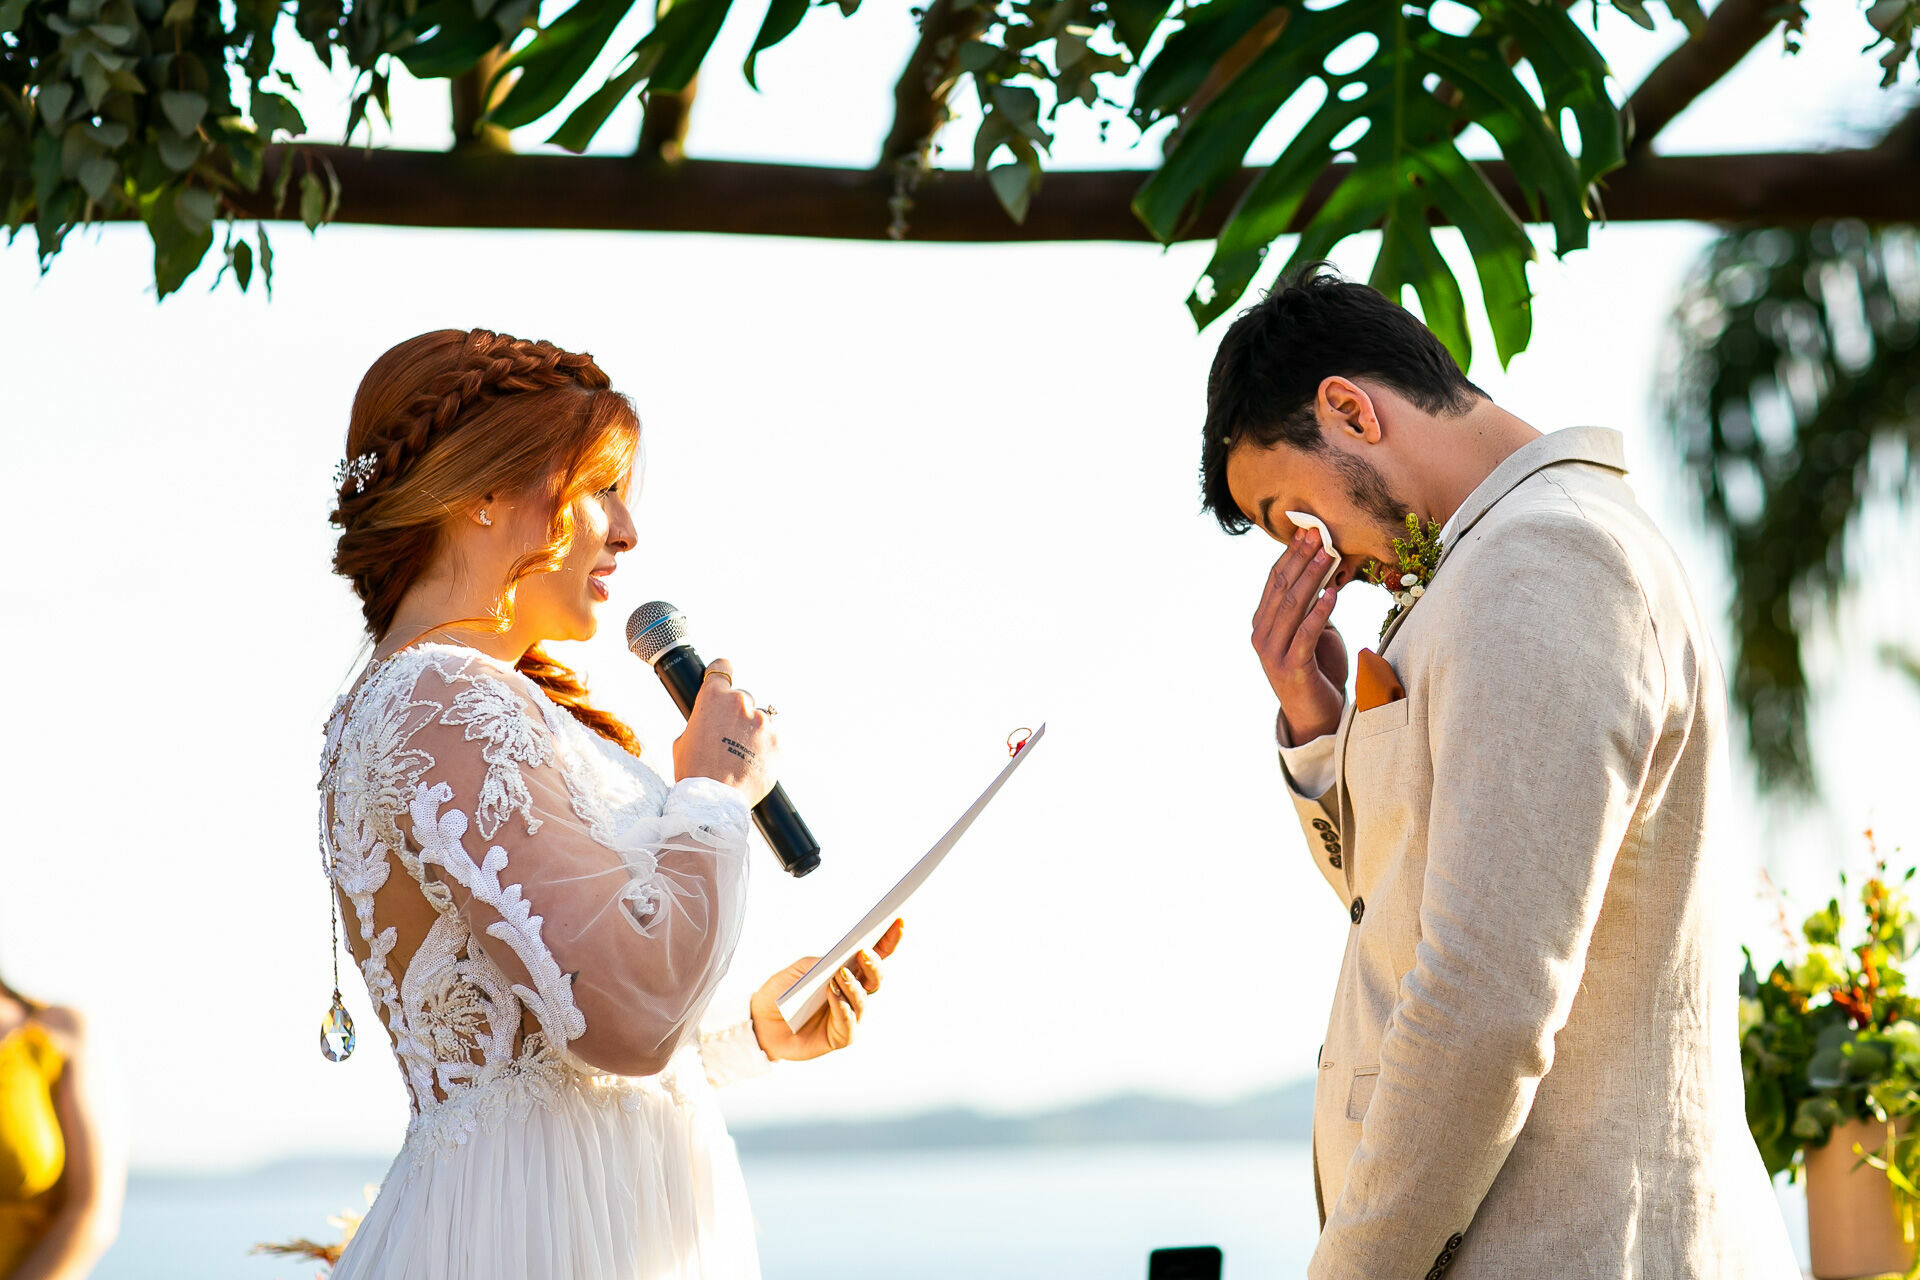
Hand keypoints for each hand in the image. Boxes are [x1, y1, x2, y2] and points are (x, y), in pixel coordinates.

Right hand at [672, 657, 776, 804]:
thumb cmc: (694, 772)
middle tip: (728, 736)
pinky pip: (770, 741)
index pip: (723, 668)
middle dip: (736, 713)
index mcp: (714, 698)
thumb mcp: (683, 740)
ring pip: (759, 721)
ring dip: (751, 733)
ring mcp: (763, 723)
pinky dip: (763, 750)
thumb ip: (700, 722)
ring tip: (739, 757)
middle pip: (742, 699)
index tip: (724, 677)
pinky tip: (750, 766)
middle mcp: (741, 704)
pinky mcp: (776, 743)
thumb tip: (710, 724)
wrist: (713, 802)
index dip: (723, 672)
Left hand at [749, 918, 903, 1062]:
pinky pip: (849, 1024)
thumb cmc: (782, 993)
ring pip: (862, 1000)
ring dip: (852, 986)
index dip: (889, 939)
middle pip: (875, 979)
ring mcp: (849, 1016)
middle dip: (874, 964)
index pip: (875, 956)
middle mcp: (853, 994)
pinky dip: (842, 1009)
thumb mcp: (799, 970)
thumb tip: (842, 960)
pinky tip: (834, 997)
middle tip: (863, 952)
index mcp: (847, 972)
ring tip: (839, 975)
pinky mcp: (840, 1036)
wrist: (760, 1023)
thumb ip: (821, 963)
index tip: (897, 920)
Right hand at [1252, 528, 1348, 743]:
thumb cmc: (1318, 671)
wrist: (1316, 717)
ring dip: (1313, 577)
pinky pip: (1306, 632)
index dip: (1291, 553)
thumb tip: (1326, 573)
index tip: (1309, 530)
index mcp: (1263, 623)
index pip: (1275, 580)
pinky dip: (1320, 611)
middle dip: (1301, 558)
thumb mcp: (1313, 633)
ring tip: (1330, 555)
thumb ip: (1311, 608)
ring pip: (1292, 605)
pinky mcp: (1291, 667)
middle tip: (1319, 533)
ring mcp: (1273, 652)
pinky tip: (1333, 593)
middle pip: (1281, 587)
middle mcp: (1261, 634)